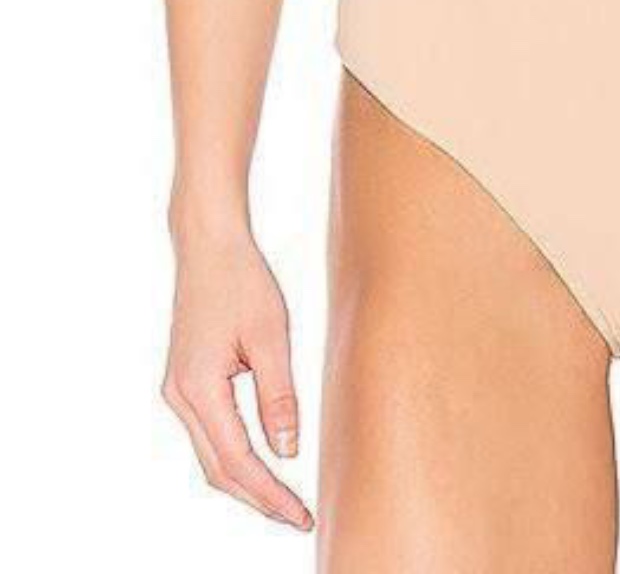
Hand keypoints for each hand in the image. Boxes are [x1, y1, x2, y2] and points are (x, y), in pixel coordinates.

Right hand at [160, 222, 313, 531]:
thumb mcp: (271, 335)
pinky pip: (209, 434)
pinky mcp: (185, 383)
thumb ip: (279, 396)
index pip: (237, 460)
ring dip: (246, 482)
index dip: (270, 493)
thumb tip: (288, 452)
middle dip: (258, 499)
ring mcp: (178, 391)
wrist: (208, 245)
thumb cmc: (241, 280)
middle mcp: (180, 396)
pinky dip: (235, 457)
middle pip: (218, 469)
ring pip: (211, 456)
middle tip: (297, 517)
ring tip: (284, 499)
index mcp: (198, 388)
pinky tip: (262, 463)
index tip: (299, 514)